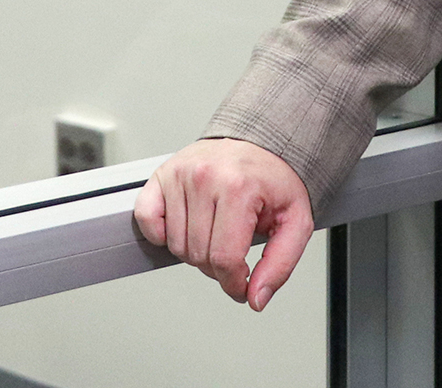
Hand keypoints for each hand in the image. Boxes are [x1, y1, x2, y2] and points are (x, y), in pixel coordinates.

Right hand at [134, 138, 312, 310]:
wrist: (262, 143)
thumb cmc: (275, 180)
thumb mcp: (295, 220)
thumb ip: (280, 263)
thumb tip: (255, 298)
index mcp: (239, 187)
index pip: (224, 259)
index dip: (234, 282)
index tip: (242, 282)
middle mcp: (206, 177)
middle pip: (198, 256)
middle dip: (217, 265)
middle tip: (234, 246)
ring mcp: (181, 174)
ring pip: (175, 245)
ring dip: (195, 249)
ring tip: (216, 229)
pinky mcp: (162, 174)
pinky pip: (146, 220)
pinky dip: (160, 233)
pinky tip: (186, 224)